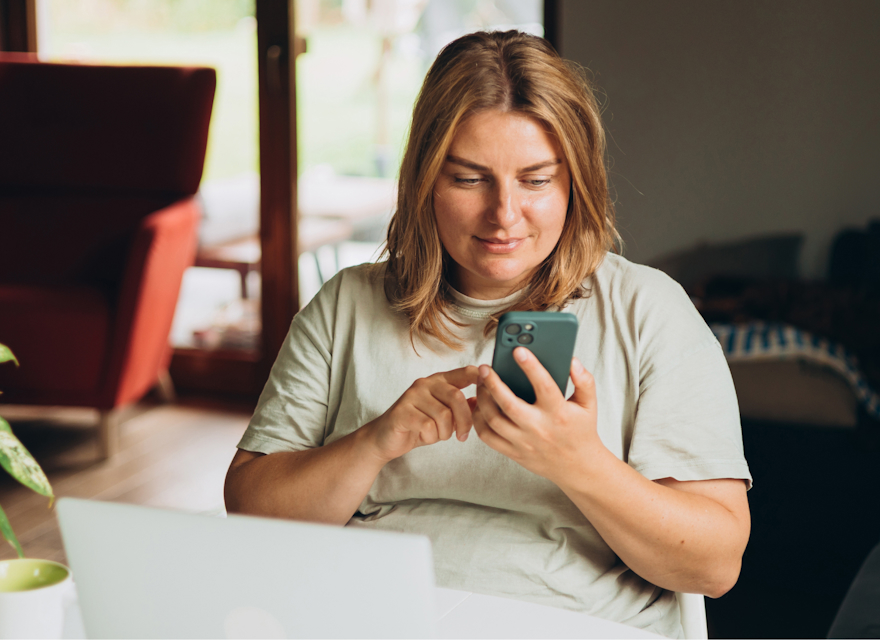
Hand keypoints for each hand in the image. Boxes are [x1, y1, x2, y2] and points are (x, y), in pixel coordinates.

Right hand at [366, 366, 479, 462]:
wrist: (385, 438)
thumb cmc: (417, 426)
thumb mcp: (444, 416)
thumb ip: (461, 407)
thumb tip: (482, 401)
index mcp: (438, 381)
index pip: (464, 372)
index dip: (480, 378)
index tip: (491, 389)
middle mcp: (425, 384)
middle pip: (456, 397)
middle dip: (464, 420)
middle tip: (463, 435)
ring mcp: (412, 396)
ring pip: (443, 415)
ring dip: (445, 432)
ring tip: (437, 435)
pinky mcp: (402, 411)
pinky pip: (428, 426)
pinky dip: (431, 437)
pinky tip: (425, 436)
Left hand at [473, 347, 601, 481]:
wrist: (578, 467)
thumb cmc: (581, 431)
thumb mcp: (589, 404)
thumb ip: (583, 380)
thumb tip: (571, 361)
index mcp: (559, 413)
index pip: (544, 386)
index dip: (531, 366)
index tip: (519, 350)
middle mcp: (539, 428)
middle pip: (509, 404)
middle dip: (493, 383)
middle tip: (485, 367)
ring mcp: (524, 442)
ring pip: (493, 419)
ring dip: (482, 399)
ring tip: (481, 383)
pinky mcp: (513, 452)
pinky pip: (488, 437)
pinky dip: (479, 420)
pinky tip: (479, 405)